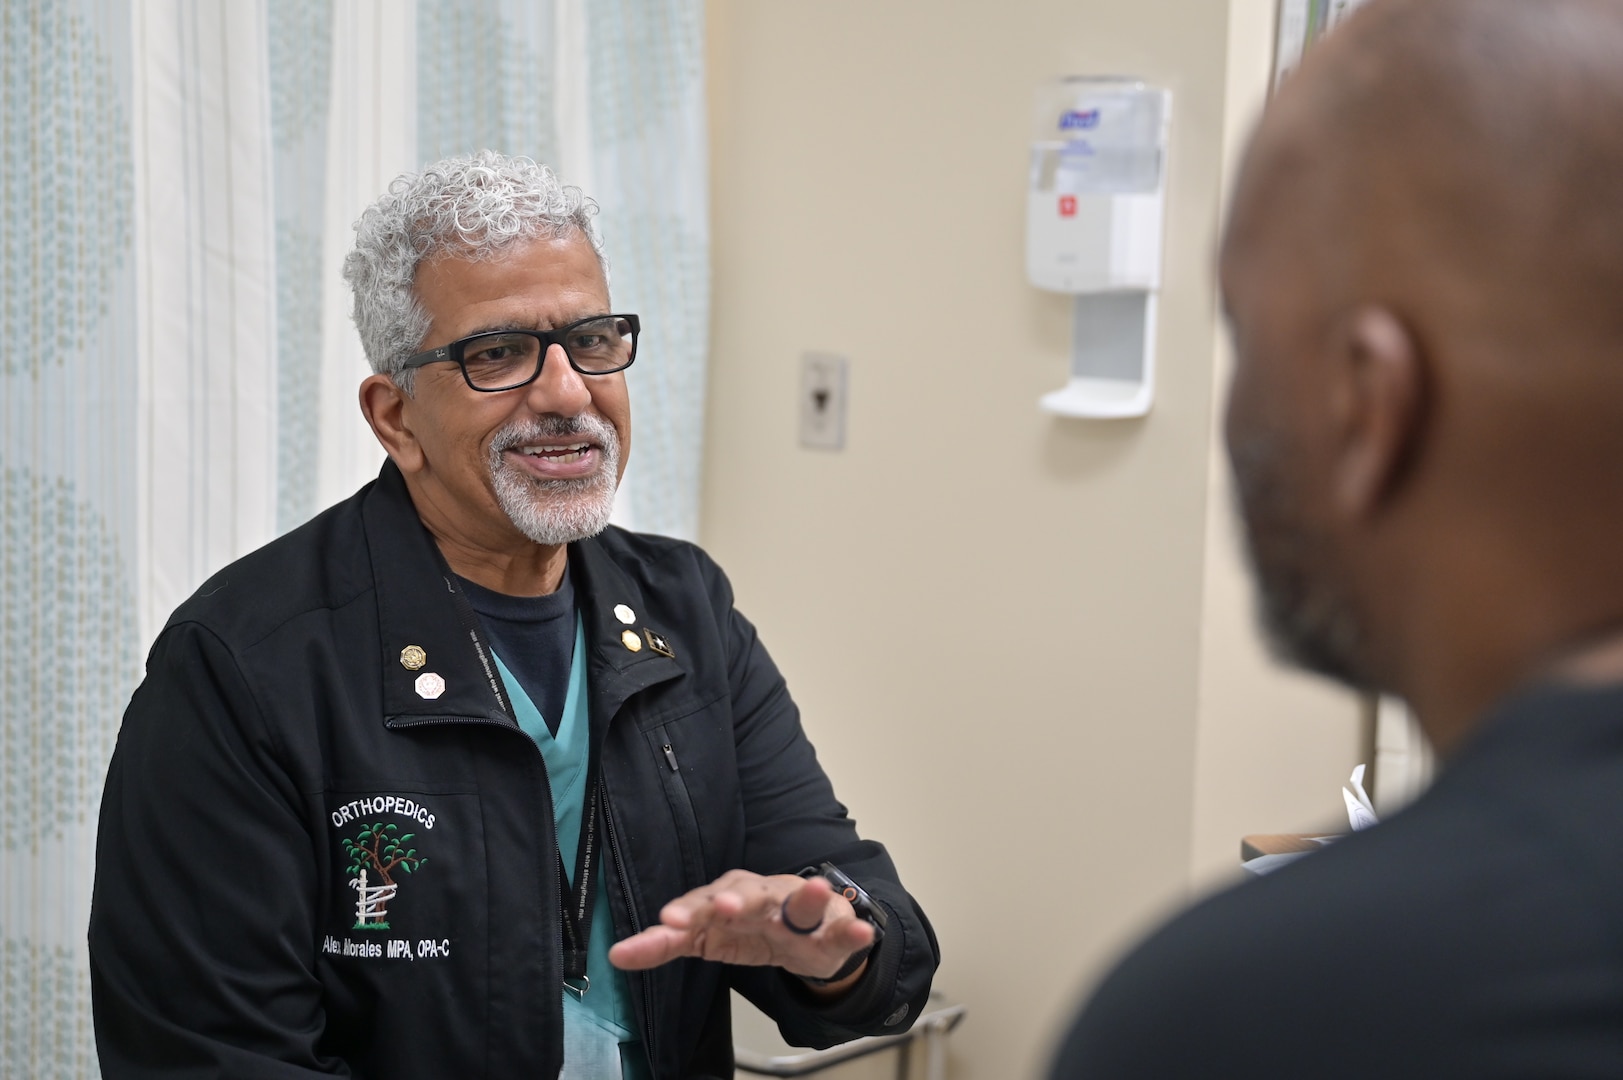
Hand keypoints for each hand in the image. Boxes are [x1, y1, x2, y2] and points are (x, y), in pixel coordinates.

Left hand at [607, 869, 874, 991]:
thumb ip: (664, 945)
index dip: (687, 911)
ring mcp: (801, 908)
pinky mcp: (834, 925)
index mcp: (728, 899)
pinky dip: (854, 930)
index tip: (668, 921)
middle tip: (723, 907)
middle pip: (748, 893)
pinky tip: (862, 934)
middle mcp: (764, 896)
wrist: (808, 934)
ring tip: (816, 890)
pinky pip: (846, 927)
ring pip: (800, 900)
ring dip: (809, 896)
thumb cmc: (755, 929)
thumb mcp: (707, 939)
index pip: (702, 902)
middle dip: (736, 899)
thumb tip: (615, 955)